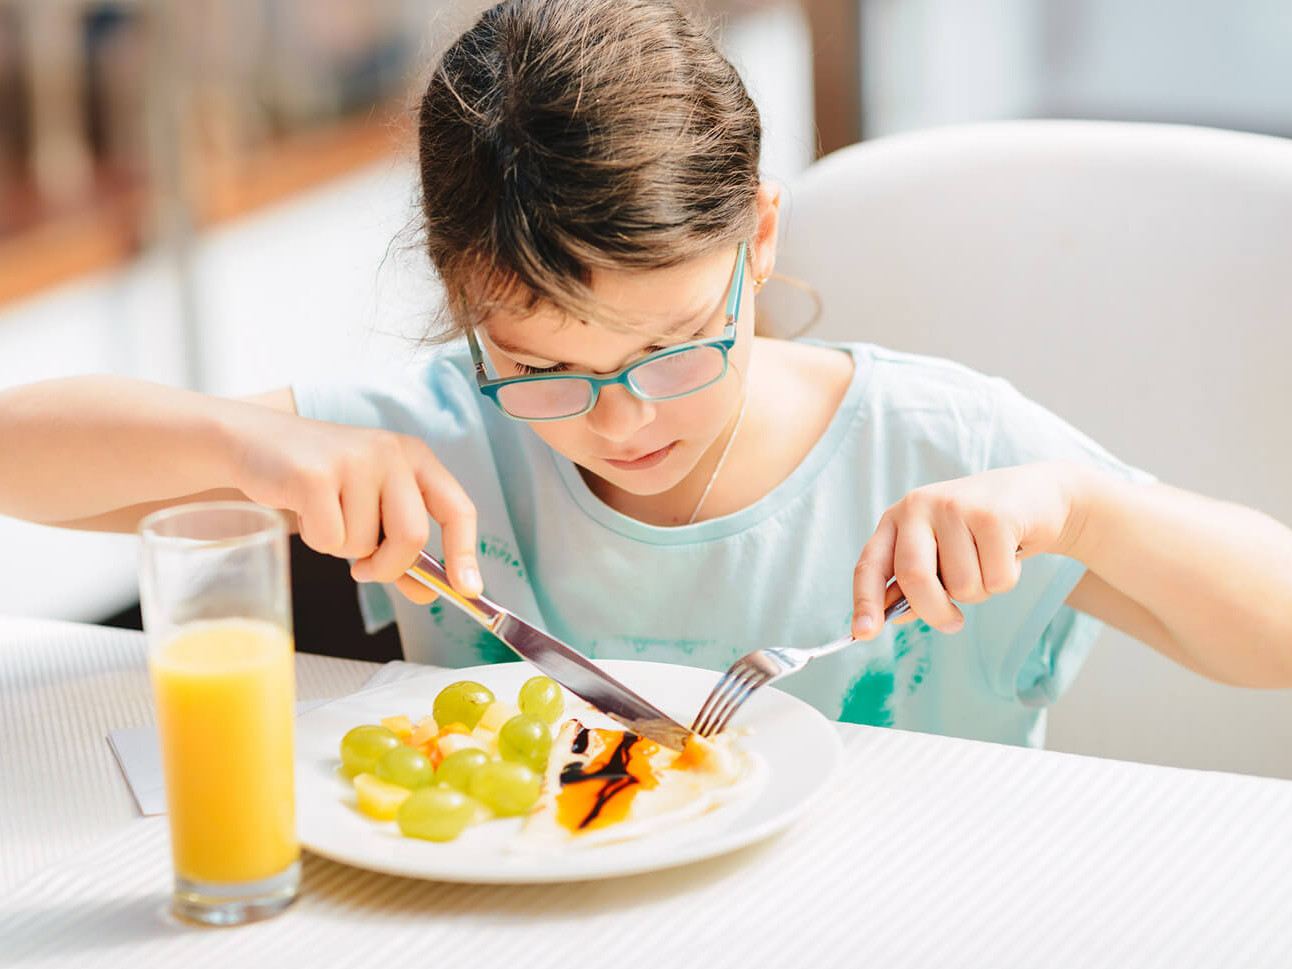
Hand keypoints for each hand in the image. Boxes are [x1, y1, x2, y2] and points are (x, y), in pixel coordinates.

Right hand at [228, 406, 479, 603]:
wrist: (253, 443)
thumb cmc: (320, 482)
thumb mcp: (369, 508)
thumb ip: (402, 550)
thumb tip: (432, 592)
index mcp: (415, 457)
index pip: (458, 509)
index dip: (465, 553)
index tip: (469, 590)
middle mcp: (391, 452)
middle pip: (413, 537)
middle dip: (388, 567)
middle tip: (362, 570)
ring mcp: (355, 460)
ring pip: (364, 544)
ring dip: (340, 547)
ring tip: (322, 513)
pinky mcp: (315, 474)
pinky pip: (329, 539)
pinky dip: (315, 540)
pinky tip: (302, 511)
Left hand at [851, 462, 1082, 638]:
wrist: (1035, 496)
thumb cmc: (977, 533)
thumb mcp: (939, 552)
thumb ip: (912, 583)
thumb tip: (891, 616)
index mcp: (896, 520)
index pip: (870, 564)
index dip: (865, 601)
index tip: (863, 633)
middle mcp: (919, 507)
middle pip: (915, 578)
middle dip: (934, 611)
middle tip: (953, 624)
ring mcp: (955, 507)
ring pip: (962, 585)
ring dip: (981, 590)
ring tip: (989, 562)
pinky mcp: (995, 516)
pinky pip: (997, 580)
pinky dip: (1007, 578)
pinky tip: (1010, 552)